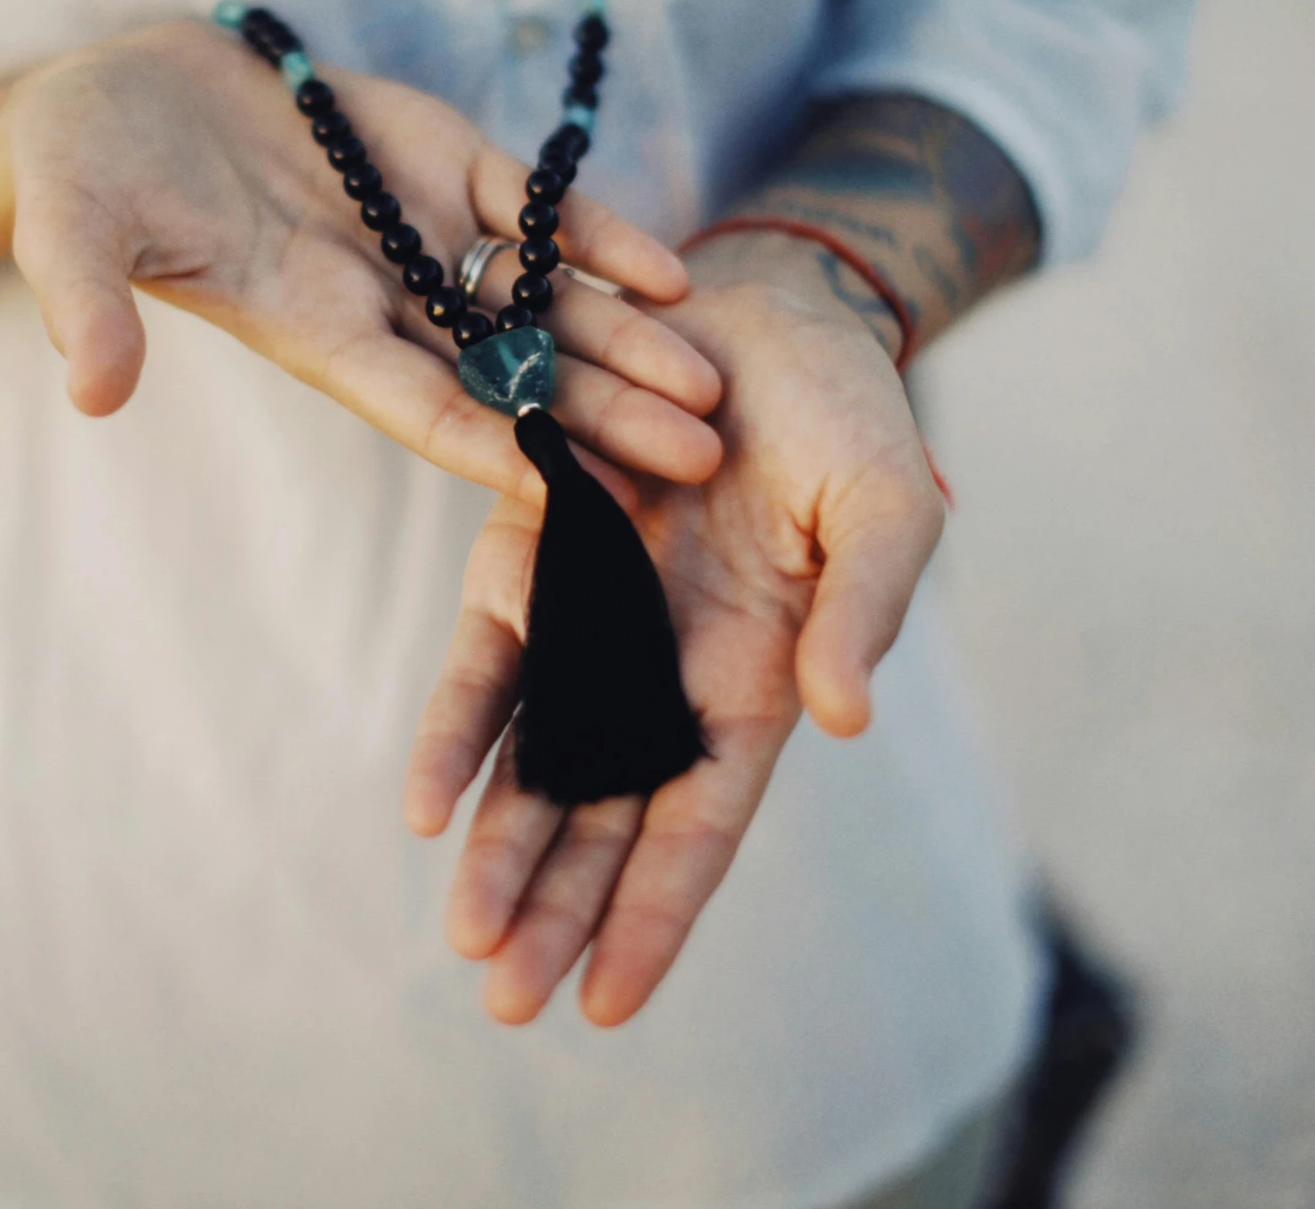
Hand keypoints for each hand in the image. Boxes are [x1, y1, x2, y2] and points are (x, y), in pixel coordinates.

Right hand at [2, 21, 723, 499]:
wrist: (118, 90)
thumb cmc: (82, 169)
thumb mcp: (72, 230)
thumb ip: (91, 303)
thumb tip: (92, 389)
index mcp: (309, 329)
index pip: (417, 405)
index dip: (494, 446)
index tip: (573, 494)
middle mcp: (381, 297)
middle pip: (510, 373)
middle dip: (601, 417)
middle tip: (700, 460)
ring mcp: (420, 230)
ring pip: (542, 303)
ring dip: (626, 344)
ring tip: (713, 390)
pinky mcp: (440, 158)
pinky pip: (535, 210)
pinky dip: (598, 238)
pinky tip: (670, 273)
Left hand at [402, 242, 945, 1024]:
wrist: (762, 310)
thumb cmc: (846, 418)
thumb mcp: (888, 509)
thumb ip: (865, 609)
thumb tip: (847, 719)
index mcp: (755, 682)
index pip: (700, 826)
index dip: (656, 914)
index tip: (608, 1004)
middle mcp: (662, 671)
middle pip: (603, 819)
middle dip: (556, 909)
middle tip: (506, 1001)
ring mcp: (591, 618)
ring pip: (535, 760)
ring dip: (500, 846)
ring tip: (464, 937)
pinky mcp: (530, 551)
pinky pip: (488, 656)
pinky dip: (458, 728)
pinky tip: (426, 803)